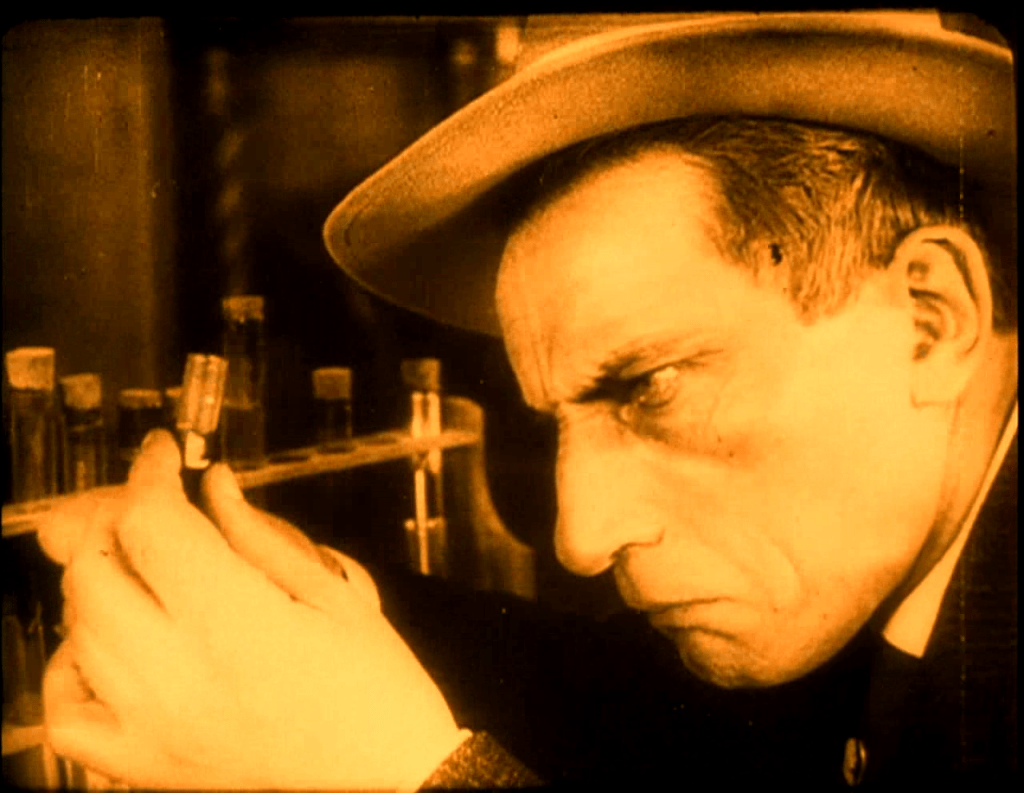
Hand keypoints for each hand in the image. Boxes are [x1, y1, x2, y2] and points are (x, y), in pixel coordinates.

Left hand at [39, 430, 462, 788]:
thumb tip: (215, 485)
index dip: (152, 474)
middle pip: (96, 569)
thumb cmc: (377, 688)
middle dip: (121, 522)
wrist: (387, 778)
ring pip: (77, 631)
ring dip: (102, 584)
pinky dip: (71, 671)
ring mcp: (152, 726)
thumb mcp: (336, 594)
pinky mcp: (145, 766)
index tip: (164, 455)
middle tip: (158, 511)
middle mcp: (180, 675)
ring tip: (150, 573)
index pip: (152, 523)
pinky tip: (108, 647)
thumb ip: (261, 535)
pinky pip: (67, 716)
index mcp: (237, 622)